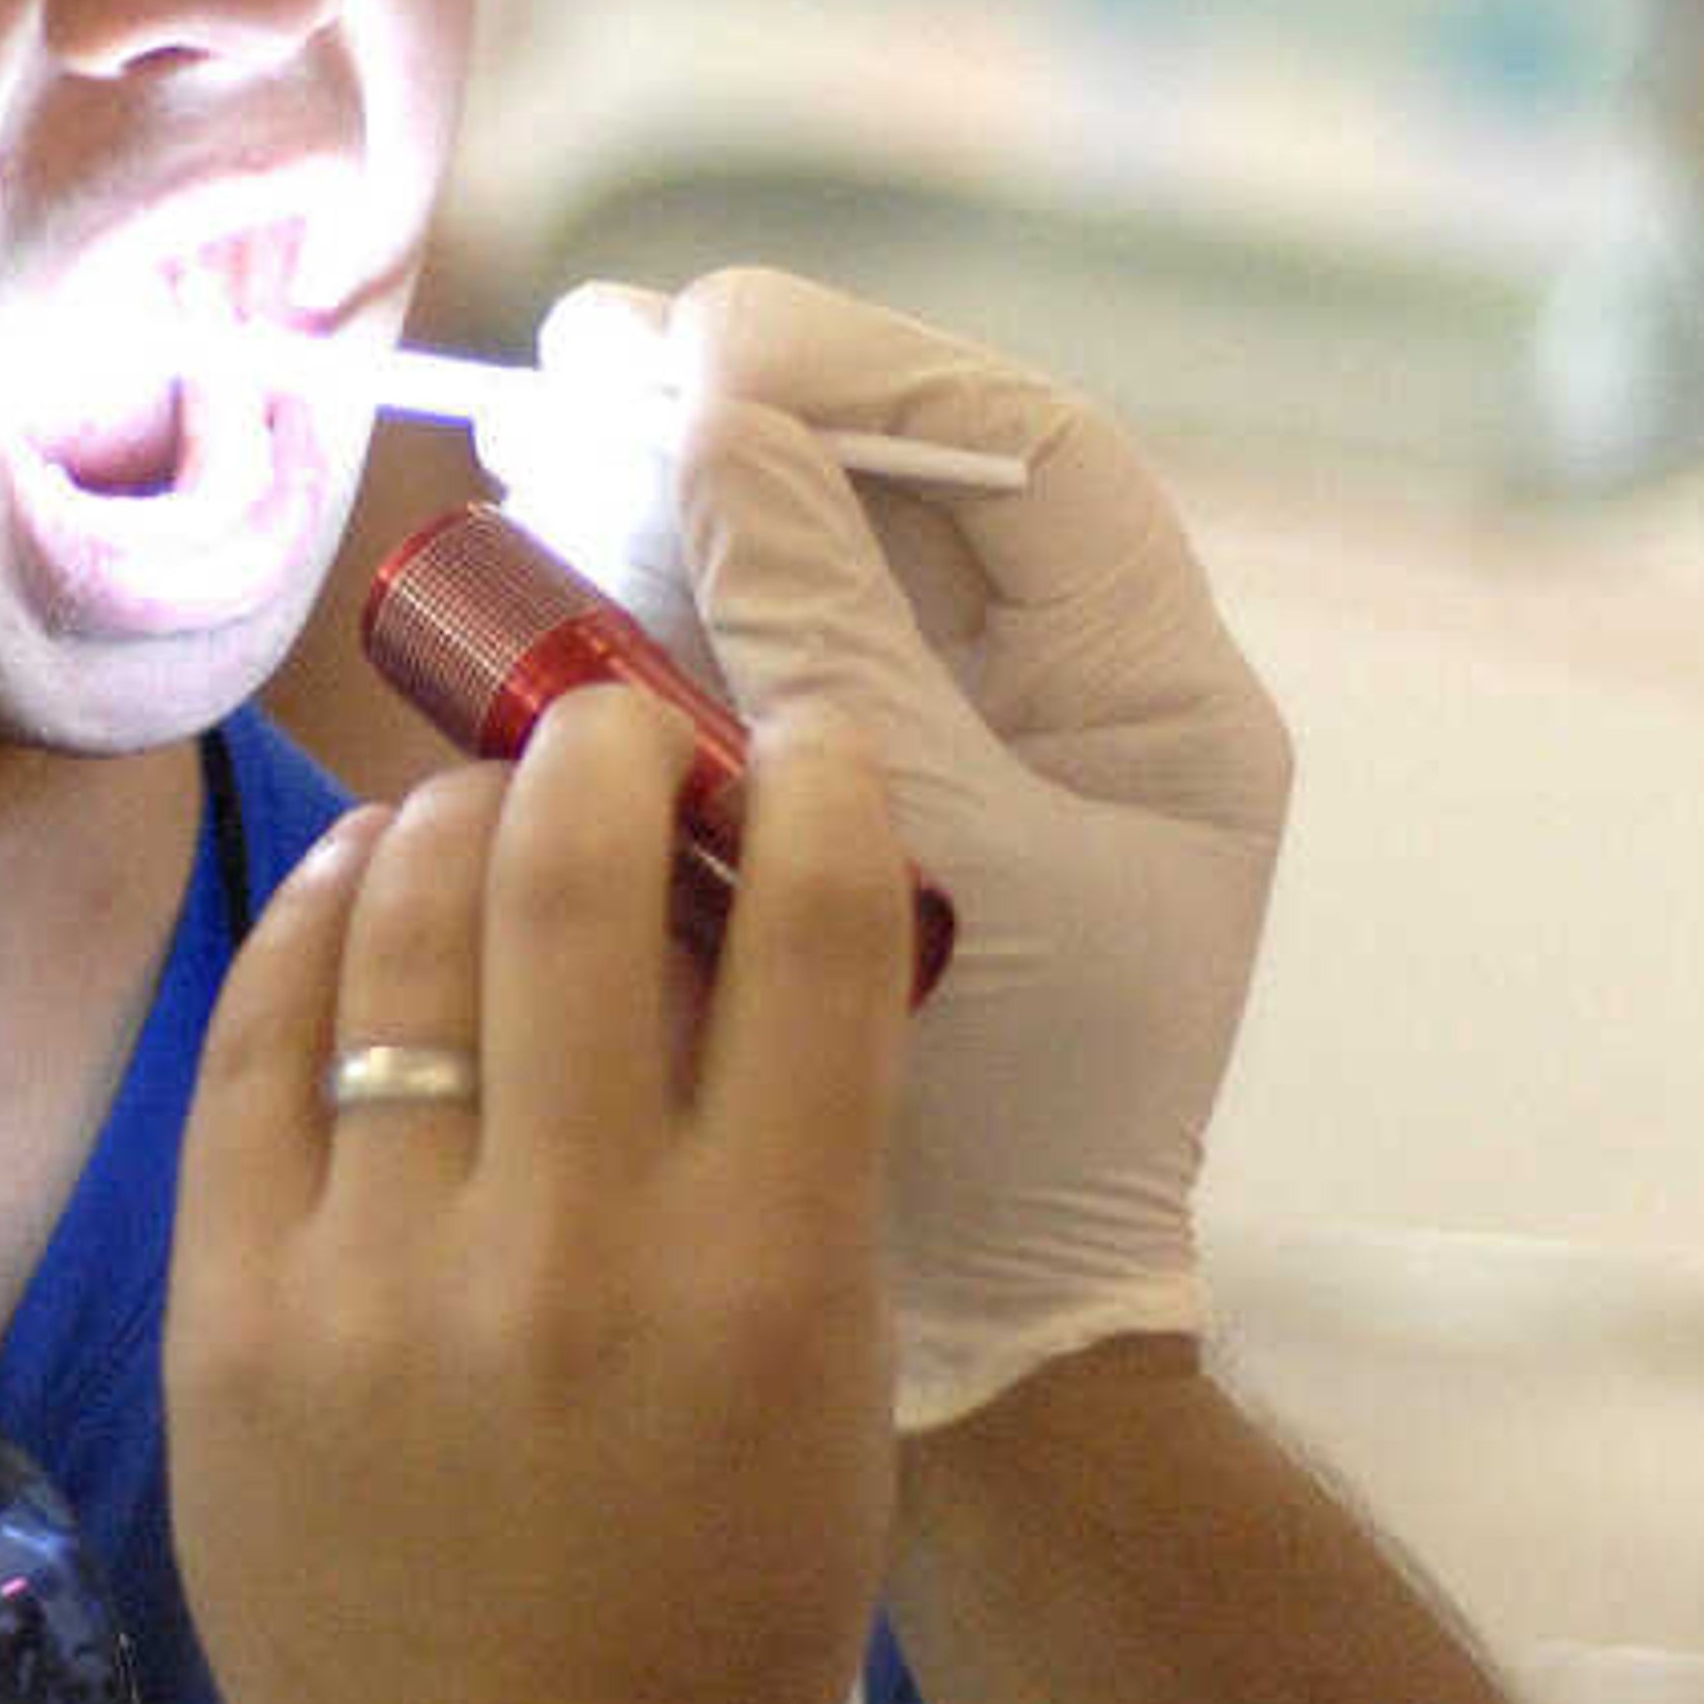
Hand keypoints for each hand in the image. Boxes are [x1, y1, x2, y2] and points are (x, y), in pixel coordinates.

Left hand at [168, 686, 908, 1703]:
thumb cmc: (718, 1628)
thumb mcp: (832, 1397)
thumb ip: (798, 1166)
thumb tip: (739, 924)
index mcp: (769, 1281)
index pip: (816, 935)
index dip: (817, 787)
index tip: (800, 744)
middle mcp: (570, 1253)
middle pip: (573, 884)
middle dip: (603, 755)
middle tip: (611, 734)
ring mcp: (376, 1283)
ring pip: (397, 931)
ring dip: (448, 817)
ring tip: (474, 801)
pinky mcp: (227, 1317)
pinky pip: (256, 1047)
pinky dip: (307, 927)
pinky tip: (347, 883)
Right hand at [504, 270, 1290, 1430]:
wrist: (991, 1360)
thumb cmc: (1019, 1134)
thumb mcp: (943, 865)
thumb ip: (835, 644)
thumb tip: (718, 424)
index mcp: (1159, 706)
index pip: (1035, 460)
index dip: (873, 375)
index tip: (712, 344)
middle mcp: (1066, 708)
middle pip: (909, 491)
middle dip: (750, 412)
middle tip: (587, 360)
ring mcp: (953, 764)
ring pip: (819, 567)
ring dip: (682, 493)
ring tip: (544, 427)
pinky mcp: (841, 833)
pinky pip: (755, 670)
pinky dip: (658, 605)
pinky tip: (552, 555)